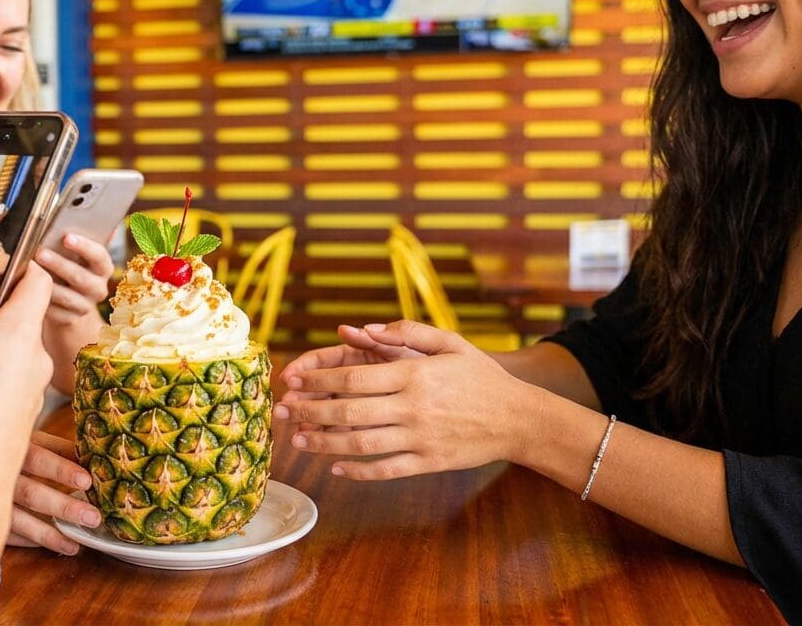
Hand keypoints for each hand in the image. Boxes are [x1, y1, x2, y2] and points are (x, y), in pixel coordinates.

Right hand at [8, 431, 100, 553]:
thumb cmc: (9, 449)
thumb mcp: (32, 440)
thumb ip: (59, 449)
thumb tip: (93, 458)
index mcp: (14, 449)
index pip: (39, 458)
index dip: (62, 470)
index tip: (87, 481)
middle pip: (31, 493)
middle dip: (63, 507)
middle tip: (92, 517)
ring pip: (18, 519)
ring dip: (48, 533)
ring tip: (74, 545)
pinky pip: (7, 533)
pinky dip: (29, 540)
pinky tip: (53, 545)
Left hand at [34, 233, 113, 326]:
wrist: (70, 300)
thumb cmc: (72, 266)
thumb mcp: (80, 252)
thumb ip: (85, 235)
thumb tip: (95, 214)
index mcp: (103, 267)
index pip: (99, 256)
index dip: (85, 247)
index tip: (67, 237)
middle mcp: (98, 288)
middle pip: (81, 278)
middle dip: (60, 264)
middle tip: (40, 253)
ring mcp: (85, 306)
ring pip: (68, 297)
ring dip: (48, 285)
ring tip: (30, 272)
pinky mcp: (70, 319)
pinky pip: (56, 312)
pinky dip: (42, 302)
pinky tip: (29, 292)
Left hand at [275, 321, 536, 480]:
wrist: (520, 418)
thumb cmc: (480, 376)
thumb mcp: (449, 343)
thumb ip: (405, 332)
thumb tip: (360, 329)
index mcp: (414, 374)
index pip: (354, 377)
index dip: (318, 380)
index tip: (292, 380)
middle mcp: (413, 407)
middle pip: (350, 412)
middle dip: (310, 411)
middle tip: (282, 410)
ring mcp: (421, 438)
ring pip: (361, 444)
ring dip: (324, 443)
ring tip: (298, 440)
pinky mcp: (429, 463)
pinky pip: (386, 470)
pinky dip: (358, 471)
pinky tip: (335, 467)